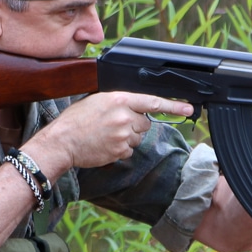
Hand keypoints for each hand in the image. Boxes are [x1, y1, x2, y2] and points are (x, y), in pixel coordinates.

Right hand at [29, 92, 192, 168]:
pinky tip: (105, 145)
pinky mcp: (121, 152)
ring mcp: (124, 136)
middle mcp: (124, 117)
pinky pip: (129, 151)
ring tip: (106, 135)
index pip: (153, 102)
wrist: (63, 142)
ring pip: (137, 138)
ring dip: (127, 137)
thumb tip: (134, 107)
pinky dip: (120, 149)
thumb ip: (119, 102)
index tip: (189, 108)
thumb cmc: (76, 120)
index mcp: (119, 99)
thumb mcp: (97, 100)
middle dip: (135, 124)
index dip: (174, 105)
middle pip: (145, 123)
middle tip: (115, 125)